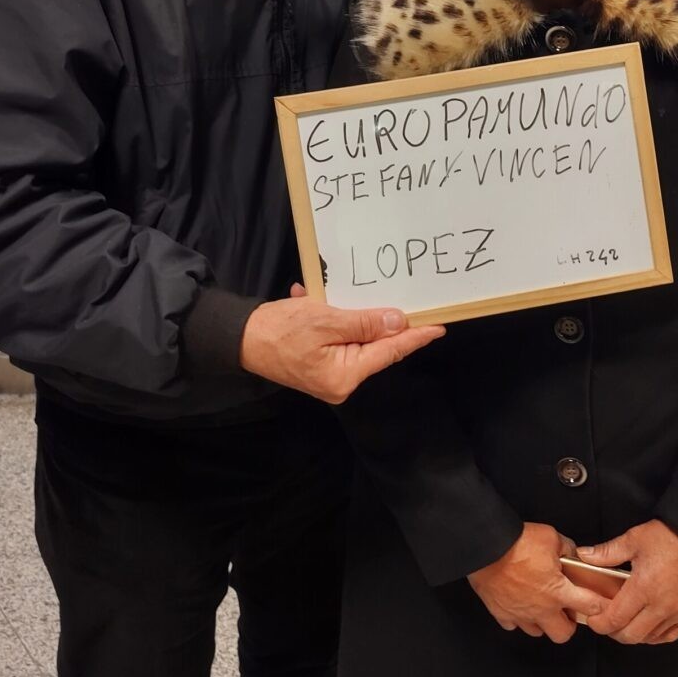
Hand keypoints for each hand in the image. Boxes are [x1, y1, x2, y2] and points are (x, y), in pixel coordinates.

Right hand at [239, 286, 443, 404]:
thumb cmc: (279, 329)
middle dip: (388, 323)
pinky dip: (334, 319)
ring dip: (358, 317)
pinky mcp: (318, 365)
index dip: (416, 336)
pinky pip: (338, 340)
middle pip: (376, 348)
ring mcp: (329, 376)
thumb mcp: (325, 320)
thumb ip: (364, 323)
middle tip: (414, 302)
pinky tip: (319, 300)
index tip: (440, 326)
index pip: (390, 351)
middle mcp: (341, 382)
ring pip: (357, 341)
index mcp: (345, 375)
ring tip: (366, 295)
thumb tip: (398, 322)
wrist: (238, 338)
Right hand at [468, 523, 610, 641]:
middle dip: (568, 625)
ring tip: (541, 606)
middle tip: (566, 610)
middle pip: (563, 634)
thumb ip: (566, 548)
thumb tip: (572, 553)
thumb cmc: (516, 542)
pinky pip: (513, 624)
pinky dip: (517, 618)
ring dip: (542, 622)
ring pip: (537, 632)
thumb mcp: (550, 537)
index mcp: (558, 591)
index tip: (602, 606)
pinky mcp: (501, 613)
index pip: (590, 607)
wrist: (485, 547)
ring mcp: (520, 614)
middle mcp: (541, 609)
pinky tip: (518, 604)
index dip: (600, 607)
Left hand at [578, 520, 677, 645]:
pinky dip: (655, 636)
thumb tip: (585, 555)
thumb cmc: (670, 537)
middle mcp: (660, 605)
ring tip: (625, 621)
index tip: (593, 621)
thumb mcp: (634, 539)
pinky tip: (647, 627)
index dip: (600, 624)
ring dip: (634, 634)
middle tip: (606, 622)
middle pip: (631, 635)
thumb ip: (607, 552)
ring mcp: (677, 612)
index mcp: (643, 588)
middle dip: (613, 632)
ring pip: (649, 638)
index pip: (615, 619)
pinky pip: (669, 636)